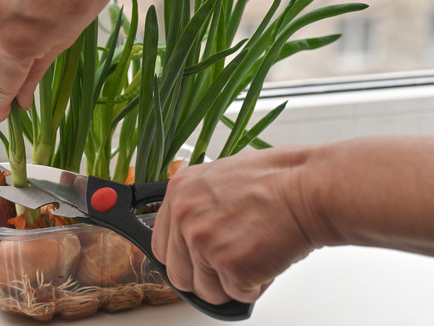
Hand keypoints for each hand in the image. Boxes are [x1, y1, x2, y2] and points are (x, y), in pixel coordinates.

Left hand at [151, 146, 319, 303]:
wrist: (312, 188)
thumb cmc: (280, 181)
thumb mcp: (221, 179)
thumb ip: (199, 206)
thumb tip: (193, 232)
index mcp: (179, 192)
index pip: (161, 245)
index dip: (183, 259)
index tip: (196, 262)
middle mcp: (184, 217)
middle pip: (179, 274)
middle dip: (205, 278)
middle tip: (230, 267)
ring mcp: (204, 243)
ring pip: (206, 290)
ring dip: (231, 283)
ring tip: (255, 257)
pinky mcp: (230, 266)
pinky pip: (236, 294)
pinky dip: (255, 286)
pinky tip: (267, 260)